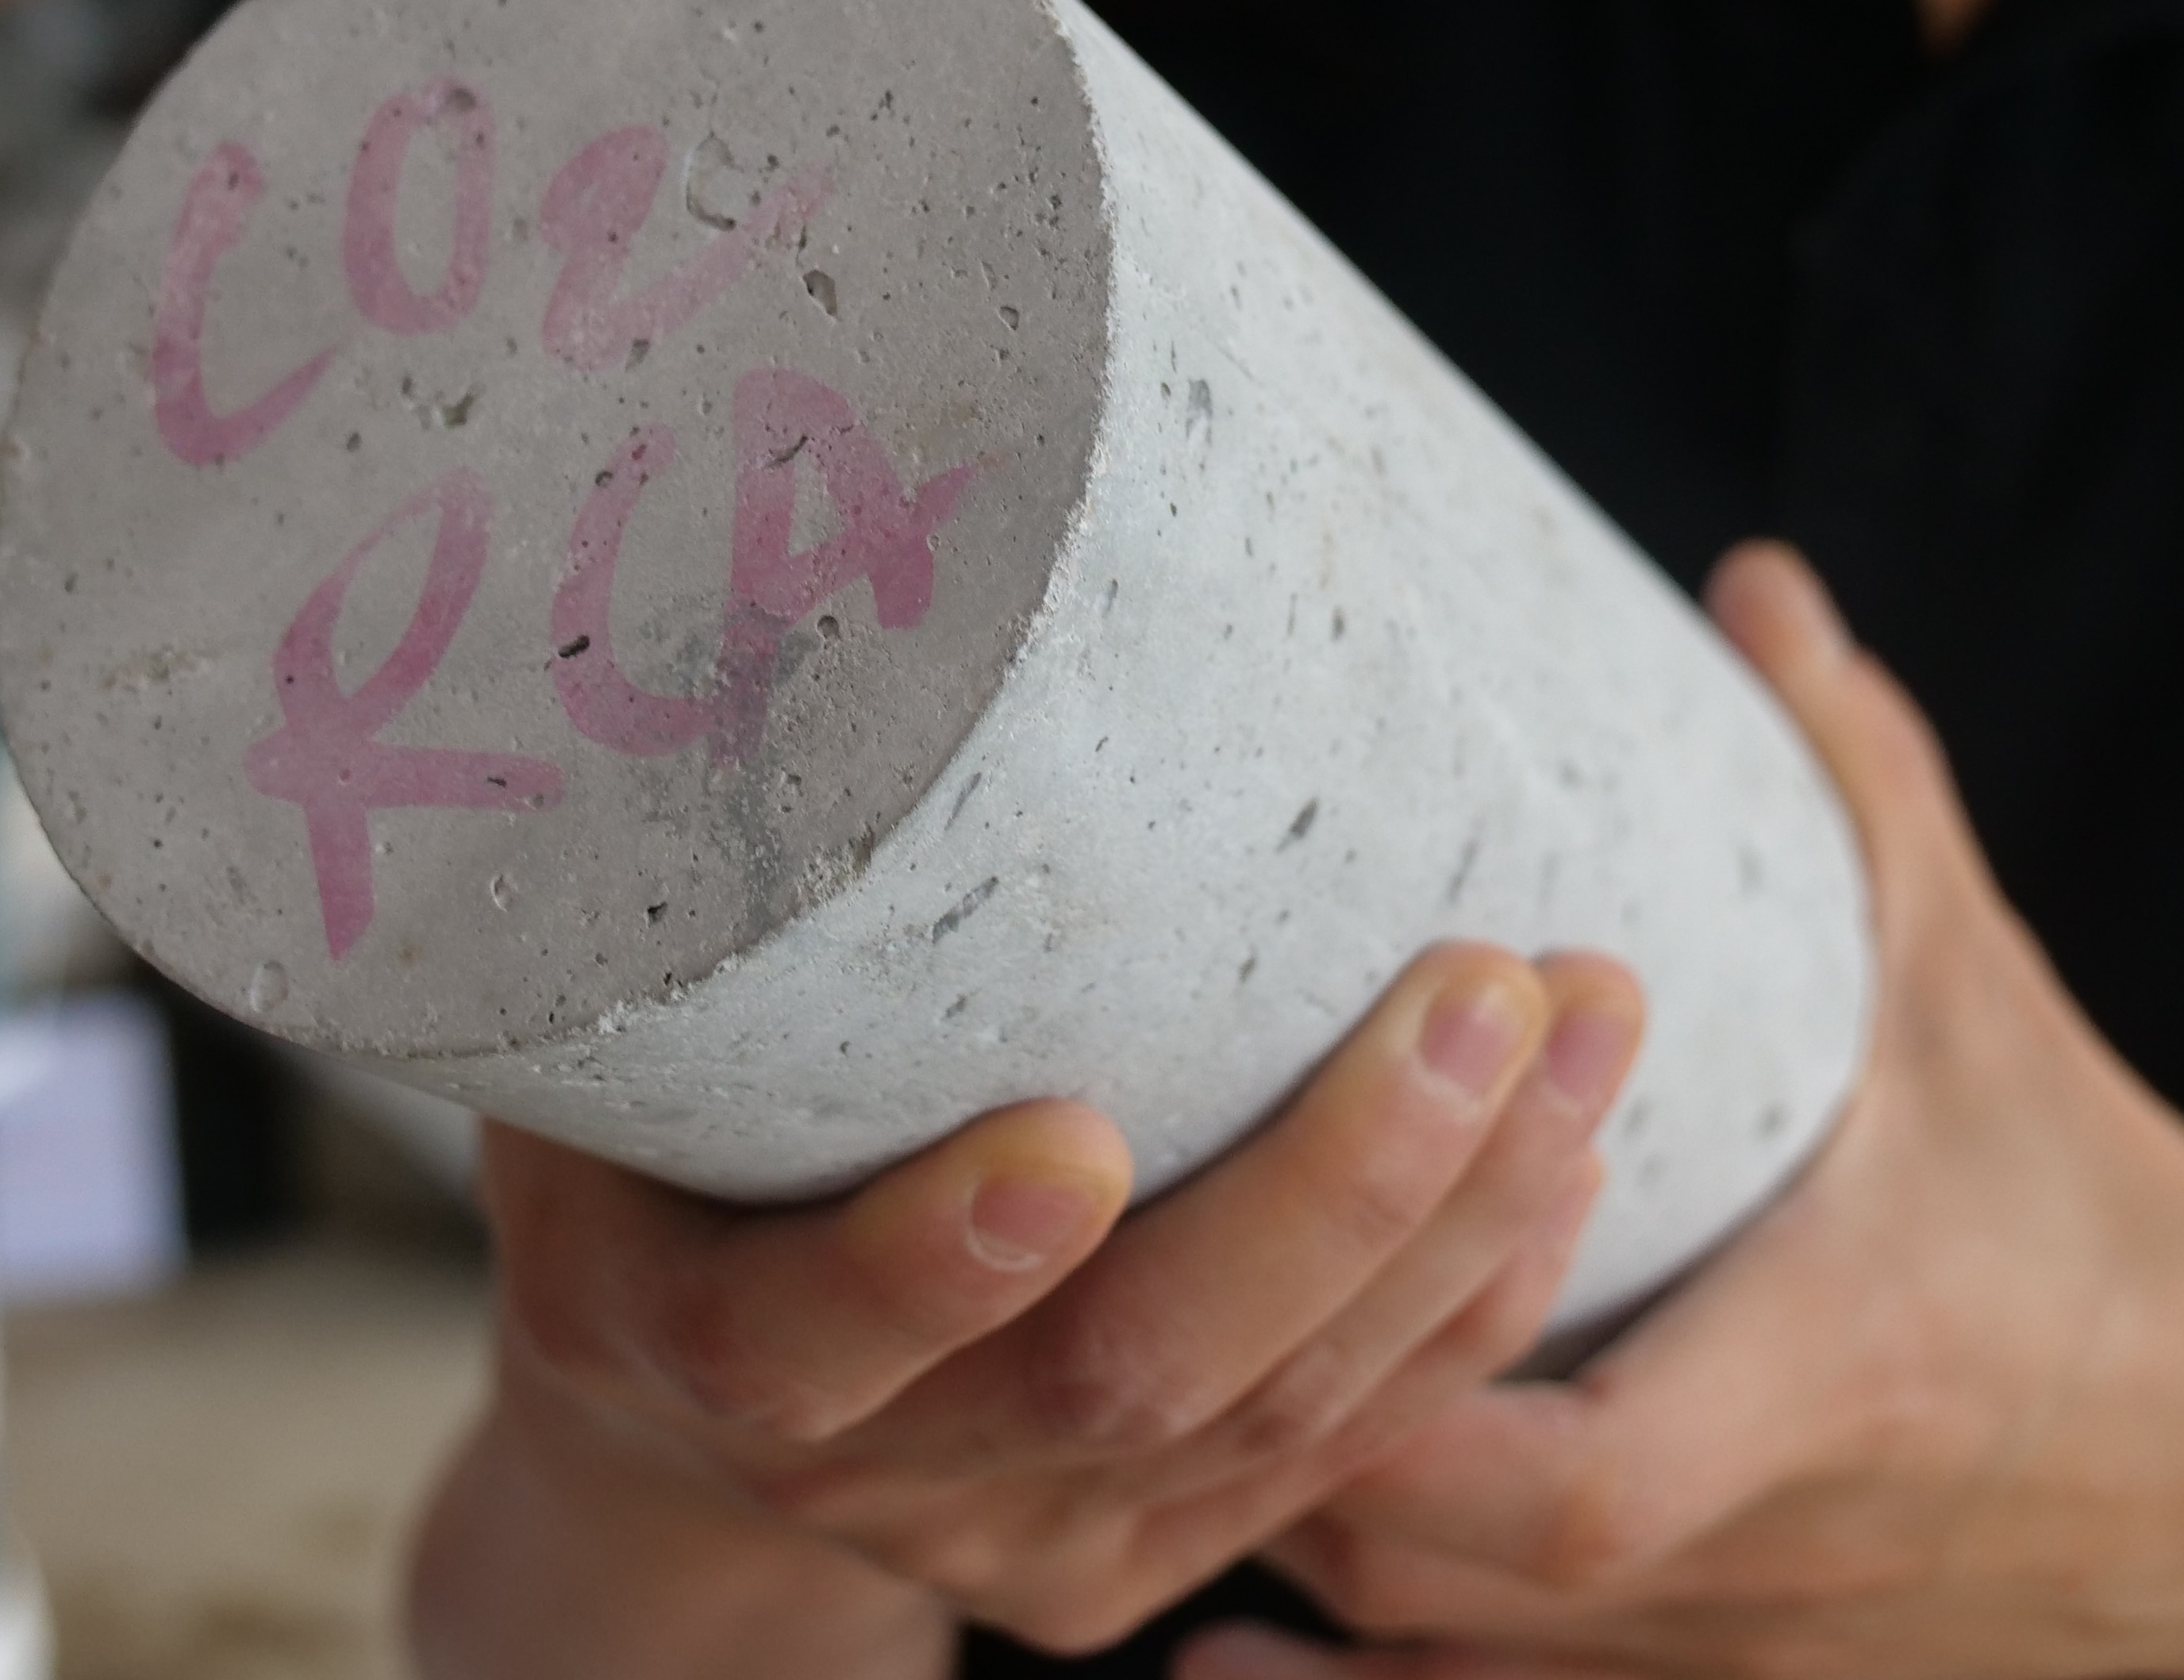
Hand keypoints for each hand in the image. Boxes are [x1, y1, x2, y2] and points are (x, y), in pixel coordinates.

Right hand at [451, 931, 1649, 1665]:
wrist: (682, 1376)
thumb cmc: (646, 1125)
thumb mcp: (596, 1028)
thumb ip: (679, 903)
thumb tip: (727, 638)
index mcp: (679, 1333)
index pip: (797, 1342)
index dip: (930, 1263)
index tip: (1071, 1139)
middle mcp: (866, 1465)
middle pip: (1118, 1380)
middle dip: (1324, 1197)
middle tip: (1476, 994)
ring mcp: (1026, 1531)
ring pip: (1274, 1421)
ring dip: (1462, 1222)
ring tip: (1587, 1013)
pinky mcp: (1154, 1544)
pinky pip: (1347, 1454)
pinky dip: (1476, 1307)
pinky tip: (1579, 1151)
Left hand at [1200, 542, 2183, 1679]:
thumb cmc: (2109, 1218)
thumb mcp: (1985, 992)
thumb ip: (1862, 785)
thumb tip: (1751, 581)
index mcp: (1826, 1379)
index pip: (1576, 1472)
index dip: (1406, 1381)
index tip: (1275, 1248)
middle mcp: (1755, 1550)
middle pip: (1446, 1580)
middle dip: (1279, 1457)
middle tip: (1134, 1307)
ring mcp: (1729, 1650)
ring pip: (1443, 1664)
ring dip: (1290, 1556)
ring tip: (1133, 1427)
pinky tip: (1206, 1657)